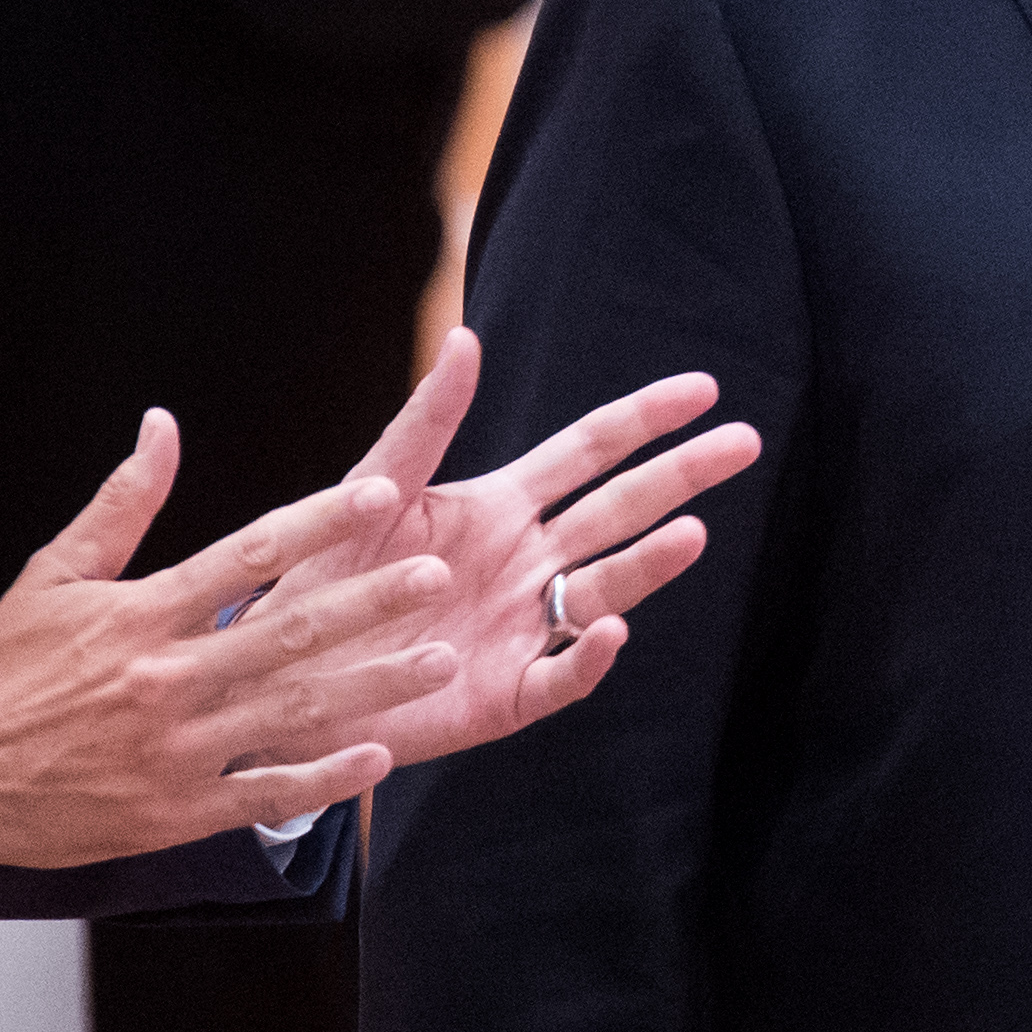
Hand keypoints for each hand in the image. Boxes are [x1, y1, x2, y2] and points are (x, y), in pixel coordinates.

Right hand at [0, 410, 466, 870]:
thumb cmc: (1, 672)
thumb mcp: (52, 573)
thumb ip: (122, 503)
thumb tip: (162, 424)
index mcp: (140, 615)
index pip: (247, 555)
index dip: (319, 523)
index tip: (380, 496)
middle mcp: (166, 679)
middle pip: (287, 632)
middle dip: (371, 603)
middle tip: (436, 576)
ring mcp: (175, 750)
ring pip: (292, 711)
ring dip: (372, 686)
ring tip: (438, 661)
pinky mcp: (175, 810)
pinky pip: (263, 791)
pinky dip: (323, 777)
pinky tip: (377, 756)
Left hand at [251, 327, 759, 771]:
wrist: (285, 673)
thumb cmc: (328, 574)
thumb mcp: (374, 487)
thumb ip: (425, 421)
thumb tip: (467, 336)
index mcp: (502, 505)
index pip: (590, 452)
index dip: (645, 419)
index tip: (704, 389)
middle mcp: (528, 562)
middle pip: (620, 510)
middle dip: (681, 475)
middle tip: (746, 442)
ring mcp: (526, 627)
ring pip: (606, 587)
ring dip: (651, 562)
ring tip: (692, 533)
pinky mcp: (509, 694)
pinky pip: (563, 675)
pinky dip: (589, 654)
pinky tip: (610, 628)